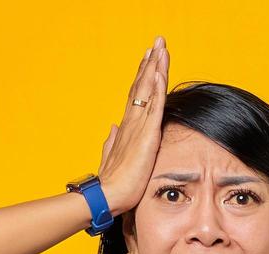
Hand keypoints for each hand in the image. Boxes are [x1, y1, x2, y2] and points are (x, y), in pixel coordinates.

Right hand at [97, 36, 167, 216]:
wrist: (108, 197)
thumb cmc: (113, 184)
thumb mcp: (113, 159)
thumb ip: (112, 141)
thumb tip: (113, 127)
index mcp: (127, 129)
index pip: (136, 97)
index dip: (142, 76)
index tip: (148, 58)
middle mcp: (131, 123)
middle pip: (142, 86)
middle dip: (150, 63)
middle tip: (157, 42)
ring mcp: (138, 127)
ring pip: (148, 91)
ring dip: (155, 67)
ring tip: (160, 47)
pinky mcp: (146, 136)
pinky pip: (153, 107)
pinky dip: (156, 88)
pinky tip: (159, 72)